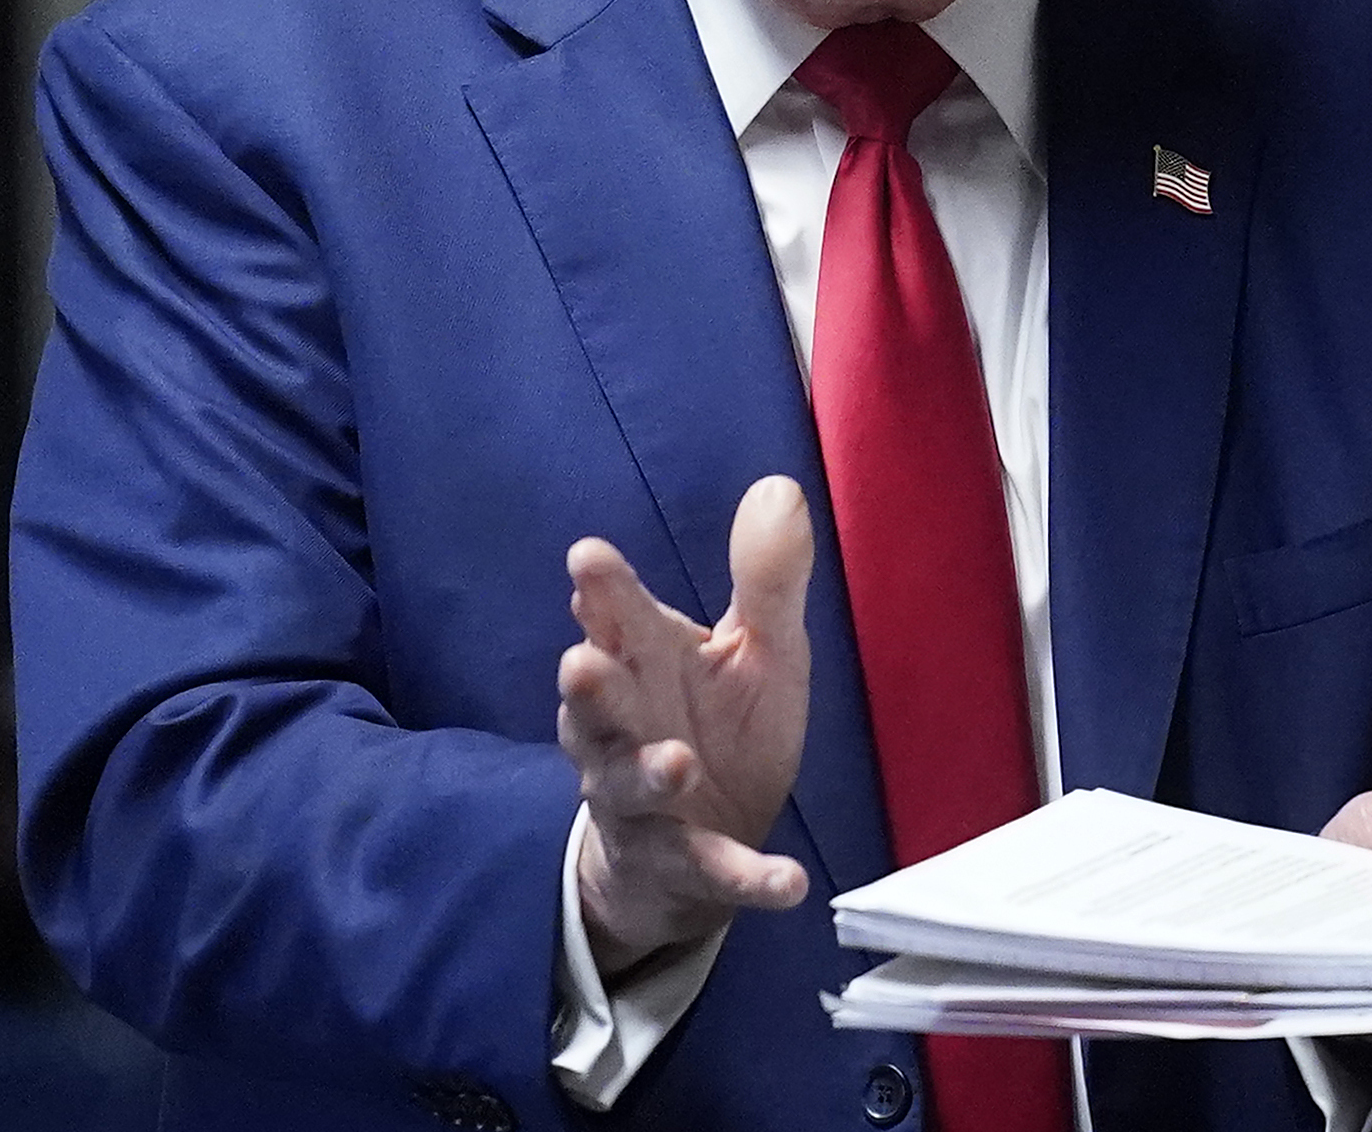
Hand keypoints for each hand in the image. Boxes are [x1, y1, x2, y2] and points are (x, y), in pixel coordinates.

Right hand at [559, 476, 814, 972]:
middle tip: (582, 660)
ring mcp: (644, 801)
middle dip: (590, 685)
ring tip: (675, 763)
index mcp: (646, 664)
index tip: (587, 559)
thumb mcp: (756, 649)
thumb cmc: (718, 727)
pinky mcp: (682, 863)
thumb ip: (765, 579)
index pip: (616, 621)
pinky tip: (789, 884)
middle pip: (598, 705)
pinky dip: (746, 878)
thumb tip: (780, 486)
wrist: (701, 845)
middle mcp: (627, 730)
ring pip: (628, 786)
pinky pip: (712, 870)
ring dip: (647, 774)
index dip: (602, 593)